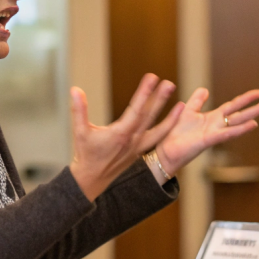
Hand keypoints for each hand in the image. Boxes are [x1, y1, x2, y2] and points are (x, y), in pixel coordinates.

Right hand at [69, 74, 183, 200]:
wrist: (91, 180)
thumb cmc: (85, 154)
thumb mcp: (79, 132)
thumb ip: (79, 110)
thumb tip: (75, 89)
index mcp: (120, 134)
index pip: (135, 110)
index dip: (144, 93)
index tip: (152, 78)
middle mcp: (132, 140)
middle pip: (149, 117)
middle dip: (160, 100)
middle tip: (169, 84)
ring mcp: (138, 147)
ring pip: (158, 129)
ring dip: (170, 116)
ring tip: (183, 104)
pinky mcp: (140, 151)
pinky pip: (157, 138)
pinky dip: (167, 128)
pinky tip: (175, 118)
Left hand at [154, 88, 258, 174]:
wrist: (166, 150)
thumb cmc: (175, 133)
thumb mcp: (187, 111)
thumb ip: (197, 101)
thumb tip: (205, 89)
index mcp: (212, 118)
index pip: (232, 106)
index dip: (245, 99)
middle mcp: (217, 125)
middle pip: (240, 114)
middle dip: (256, 108)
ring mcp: (215, 133)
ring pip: (237, 122)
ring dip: (252, 115)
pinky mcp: (209, 140)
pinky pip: (227, 133)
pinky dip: (240, 129)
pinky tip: (253, 124)